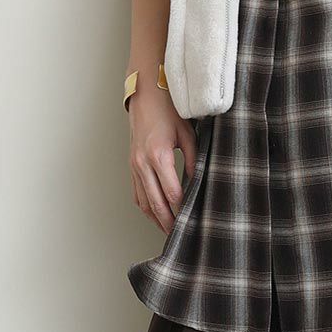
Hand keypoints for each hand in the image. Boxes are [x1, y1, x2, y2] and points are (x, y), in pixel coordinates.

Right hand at [128, 85, 198, 234]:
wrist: (145, 95)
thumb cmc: (168, 111)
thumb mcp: (187, 134)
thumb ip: (193, 160)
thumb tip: (199, 183)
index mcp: (159, 156)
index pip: (172, 193)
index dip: (183, 210)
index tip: (193, 220)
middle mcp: (143, 163)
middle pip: (156, 203)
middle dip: (169, 221)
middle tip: (181, 235)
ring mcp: (134, 165)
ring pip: (143, 202)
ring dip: (156, 218)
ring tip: (168, 231)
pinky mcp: (132, 165)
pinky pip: (137, 193)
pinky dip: (146, 207)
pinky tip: (155, 215)